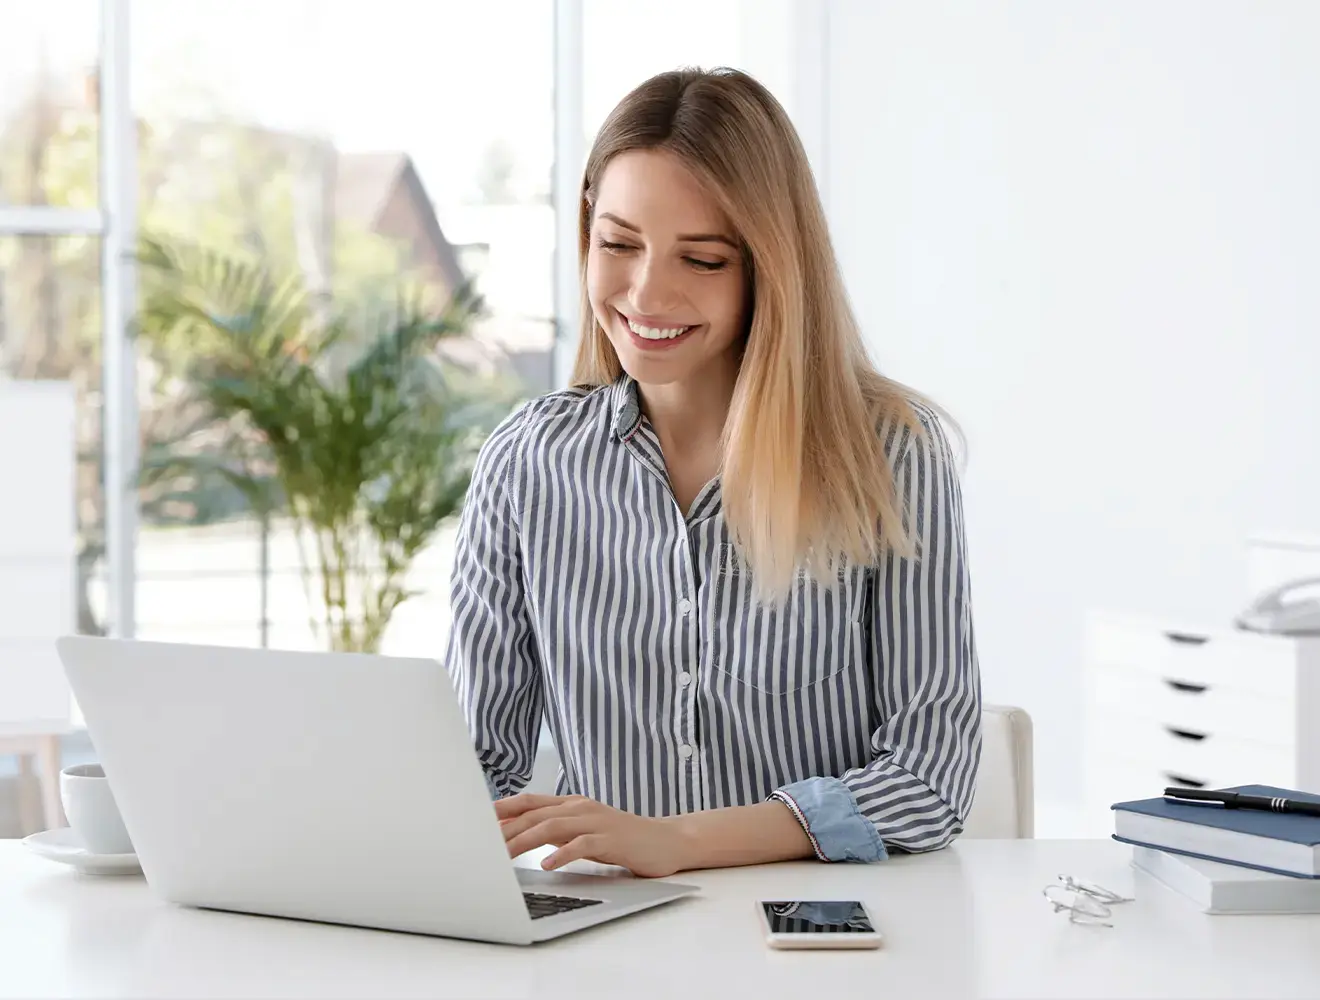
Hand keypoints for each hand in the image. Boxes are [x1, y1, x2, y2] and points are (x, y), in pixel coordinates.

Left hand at [495, 793, 691, 876]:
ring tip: (503, 855)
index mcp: (572, 804)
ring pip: (553, 825)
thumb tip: (518, 836)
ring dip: (525, 840)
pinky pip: (583, 844)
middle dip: (506, 828)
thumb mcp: (582, 833)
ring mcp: (597, 821)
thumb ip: (555, 831)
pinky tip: (547, 864)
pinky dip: (562, 853)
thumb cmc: (620, 840)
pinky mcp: (612, 838)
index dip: (502, 808)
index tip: (475, 819)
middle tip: (481, 844)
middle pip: (536, 814)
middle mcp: (581, 807)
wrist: (664, 842)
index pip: (530, 801)